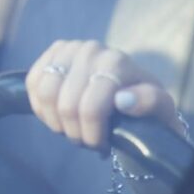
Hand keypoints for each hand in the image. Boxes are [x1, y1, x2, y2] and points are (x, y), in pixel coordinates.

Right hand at [25, 40, 176, 152]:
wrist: (132, 89)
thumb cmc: (147, 103)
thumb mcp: (160, 108)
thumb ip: (150, 102)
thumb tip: (124, 100)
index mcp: (117, 62)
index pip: (90, 108)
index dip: (91, 135)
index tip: (101, 146)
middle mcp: (92, 50)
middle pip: (66, 106)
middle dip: (75, 132)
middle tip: (87, 140)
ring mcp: (70, 48)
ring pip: (45, 95)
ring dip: (56, 121)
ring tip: (72, 129)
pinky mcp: (53, 52)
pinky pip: (33, 84)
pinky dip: (41, 107)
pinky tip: (58, 116)